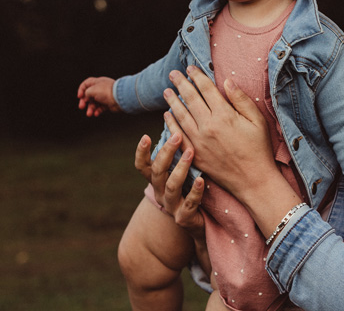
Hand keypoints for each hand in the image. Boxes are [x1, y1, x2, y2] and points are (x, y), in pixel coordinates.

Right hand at [77, 76, 119, 116]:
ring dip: (90, 109)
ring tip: (89, 114)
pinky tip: (96, 114)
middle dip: (84, 101)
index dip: (81, 90)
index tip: (79, 96)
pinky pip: (100, 108)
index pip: (86, 84)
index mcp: (97, 82)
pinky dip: (97, 111)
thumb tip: (86, 97)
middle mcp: (100, 89)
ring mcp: (104, 96)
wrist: (120, 98)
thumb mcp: (92, 90)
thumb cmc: (107, 92)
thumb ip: (86, 93)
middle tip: (81, 107)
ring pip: (94, 103)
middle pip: (89, 95)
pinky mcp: (108, 104)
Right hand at [134, 124, 204, 238]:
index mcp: (157, 180)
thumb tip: (177, 119)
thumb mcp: (181, 171)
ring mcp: (171, 206)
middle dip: (166, 152)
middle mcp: (160, 192)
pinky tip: (202, 180)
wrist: (198, 224)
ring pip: (171, 186)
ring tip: (191, 152)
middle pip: (157, 171)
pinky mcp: (184, 218)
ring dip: (181, 168)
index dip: (141, 152)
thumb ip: (178, 152)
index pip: (142, 166)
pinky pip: (188, 204)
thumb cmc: (190, 189)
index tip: (146, 136)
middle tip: (177, 136)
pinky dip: (195, 192)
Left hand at [162, 66, 274, 196]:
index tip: (190, 68)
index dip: (197, 76)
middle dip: (181, 84)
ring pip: (181, 116)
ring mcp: (199, 142)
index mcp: (224, 115)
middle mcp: (208, 126)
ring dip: (172, 102)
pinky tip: (167, 116)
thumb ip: (241, 99)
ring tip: (167, 91)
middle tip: (173, 74)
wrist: (254, 180)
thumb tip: (227, 81)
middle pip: (191, 99)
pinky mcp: (195, 155)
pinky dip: (171, 124)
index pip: (206, 89)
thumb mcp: (257, 120)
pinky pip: (178, 136)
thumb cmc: (259, 149)